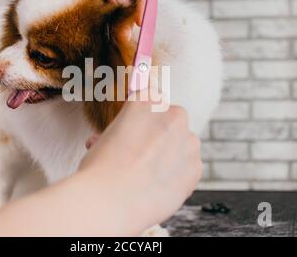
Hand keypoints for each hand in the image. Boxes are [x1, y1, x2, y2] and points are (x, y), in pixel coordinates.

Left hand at [49, 0, 150, 24]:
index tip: (139, 20)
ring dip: (123, 22)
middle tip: (125, 33)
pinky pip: (115, 10)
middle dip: (133, 16)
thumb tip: (125, 3)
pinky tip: (110, 30)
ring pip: (128, 7)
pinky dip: (113, 20)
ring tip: (118, 36)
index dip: (144, 3)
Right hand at [78, 93, 202, 234]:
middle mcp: (172, 115)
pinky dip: (177, 175)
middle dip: (157, 135)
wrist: (110, 201)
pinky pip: (189, 167)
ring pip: (182, 144)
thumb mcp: (104, 138)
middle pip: (170, 120)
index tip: (136, 126)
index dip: (142, 114)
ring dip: (169, 154)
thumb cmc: (100, 168)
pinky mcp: (196, 167)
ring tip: (146, 175)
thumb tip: (124, 138)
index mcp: (146, 100)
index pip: (150, 95)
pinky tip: (156, 185)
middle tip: (138, 155)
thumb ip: (123, 131)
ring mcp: (188, 141)